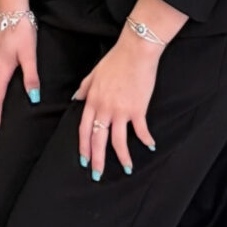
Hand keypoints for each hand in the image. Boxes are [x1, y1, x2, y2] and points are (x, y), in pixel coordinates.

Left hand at [74, 32, 161, 179]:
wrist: (135, 51)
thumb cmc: (115, 60)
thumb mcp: (94, 73)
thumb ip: (84, 88)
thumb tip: (75, 98)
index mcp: (92, 101)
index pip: (84, 129)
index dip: (83, 147)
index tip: (84, 161)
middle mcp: (104, 108)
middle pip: (98, 140)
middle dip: (97, 160)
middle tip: (97, 175)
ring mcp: (121, 111)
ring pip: (118, 141)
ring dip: (123, 157)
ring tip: (127, 168)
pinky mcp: (137, 109)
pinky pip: (140, 130)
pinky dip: (146, 139)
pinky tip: (150, 145)